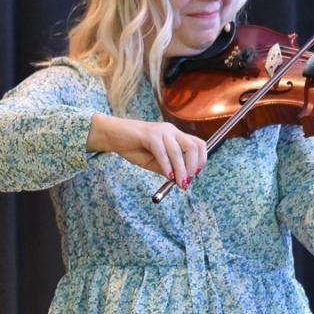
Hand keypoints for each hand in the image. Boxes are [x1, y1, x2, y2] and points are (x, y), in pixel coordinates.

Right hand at [87, 114, 206, 187]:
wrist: (113, 136)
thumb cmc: (133, 148)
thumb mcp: (154, 162)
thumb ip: (167, 168)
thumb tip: (181, 180)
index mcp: (175, 135)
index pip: (198, 144)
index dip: (201, 160)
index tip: (195, 175)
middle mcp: (171, 131)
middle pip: (193, 146)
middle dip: (193, 166)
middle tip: (187, 181)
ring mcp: (161, 131)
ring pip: (179, 151)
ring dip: (181, 170)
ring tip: (179, 183)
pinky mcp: (150, 135)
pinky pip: (163, 152)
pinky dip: (167, 166)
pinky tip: (167, 176)